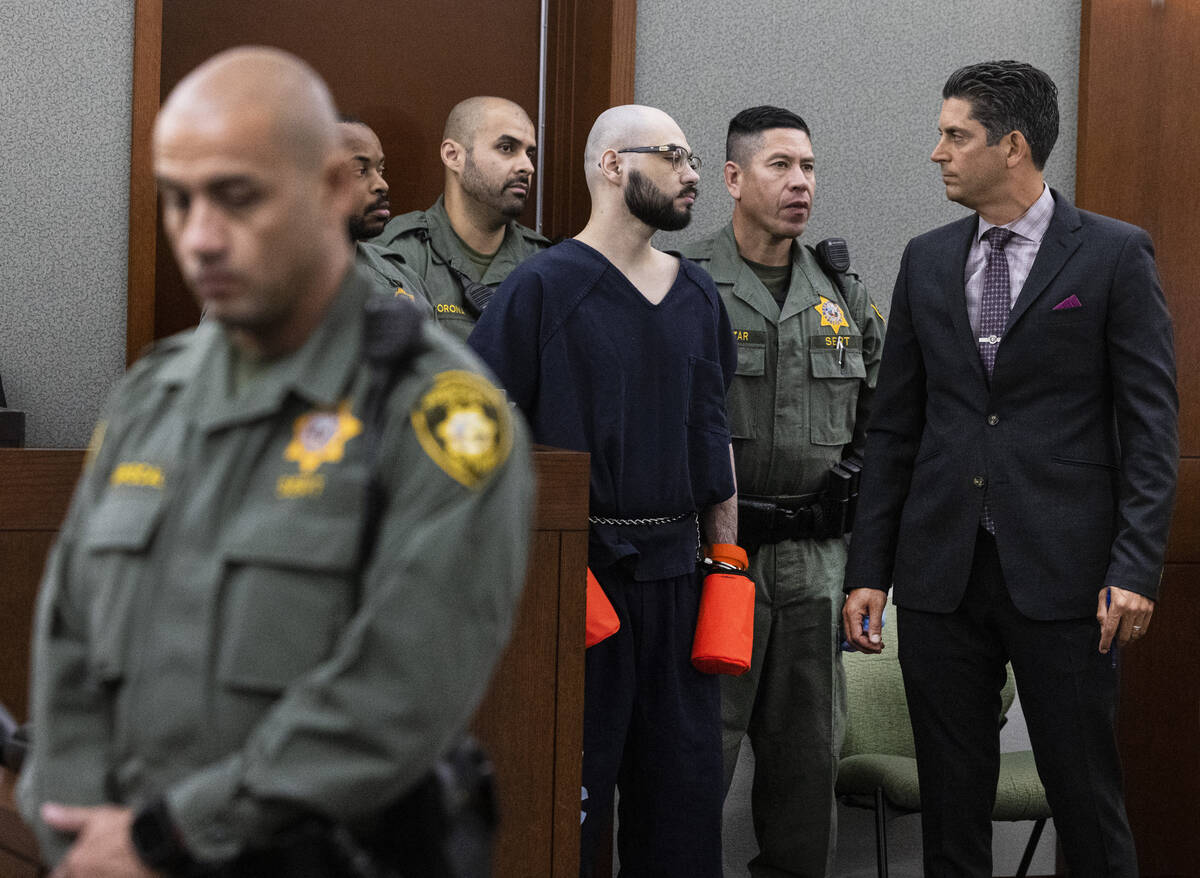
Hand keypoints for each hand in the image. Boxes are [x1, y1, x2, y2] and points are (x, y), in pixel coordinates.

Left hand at [42, 803, 159, 877]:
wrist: (158, 840)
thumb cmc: (127, 828)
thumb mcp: (98, 817)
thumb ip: (70, 818)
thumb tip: (46, 811)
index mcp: (76, 862)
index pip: (60, 874)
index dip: (67, 869)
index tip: (75, 866)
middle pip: (78, 877)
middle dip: (87, 872)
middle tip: (102, 863)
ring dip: (102, 873)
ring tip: (115, 867)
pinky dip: (117, 875)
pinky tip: (125, 871)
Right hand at [843, 587, 886, 653]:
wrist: (867, 578)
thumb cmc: (872, 589)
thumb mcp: (876, 607)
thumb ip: (875, 625)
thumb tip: (875, 641)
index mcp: (851, 614)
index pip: (856, 637)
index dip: (867, 645)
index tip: (879, 647)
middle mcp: (846, 616)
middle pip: (852, 639)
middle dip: (865, 647)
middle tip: (878, 649)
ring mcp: (847, 616)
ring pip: (852, 636)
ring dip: (864, 643)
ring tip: (877, 644)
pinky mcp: (851, 616)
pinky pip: (854, 631)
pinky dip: (863, 637)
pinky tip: (872, 637)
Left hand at [1097, 586, 1154, 653]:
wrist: (1135, 571)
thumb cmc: (1116, 583)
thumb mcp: (1103, 595)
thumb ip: (1102, 613)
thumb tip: (1103, 629)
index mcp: (1117, 605)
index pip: (1110, 629)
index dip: (1106, 642)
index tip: (1103, 650)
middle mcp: (1131, 610)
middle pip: (1124, 635)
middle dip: (1118, 643)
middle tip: (1113, 645)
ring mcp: (1142, 610)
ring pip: (1135, 634)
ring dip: (1128, 640)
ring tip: (1123, 640)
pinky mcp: (1150, 610)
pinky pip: (1144, 628)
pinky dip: (1137, 633)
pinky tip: (1132, 633)